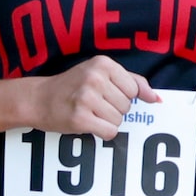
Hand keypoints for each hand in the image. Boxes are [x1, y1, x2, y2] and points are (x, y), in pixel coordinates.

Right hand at [26, 54, 152, 137]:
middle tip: (94, 104)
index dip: (123, 96)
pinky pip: (109, 132)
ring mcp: (86, 98)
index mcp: (103, 63)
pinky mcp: (80, 118)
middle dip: (114, 109)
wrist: (39, 99)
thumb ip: (132, 81)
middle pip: (127, 106)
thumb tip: (156, 98)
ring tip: (90, 112)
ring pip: (119, 120)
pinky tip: (89, 123)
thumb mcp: (100, 73)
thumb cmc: (72, 87)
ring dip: (107, 121)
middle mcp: (95, 78)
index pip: (134, 89)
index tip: (106, 94)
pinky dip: (102, 132)